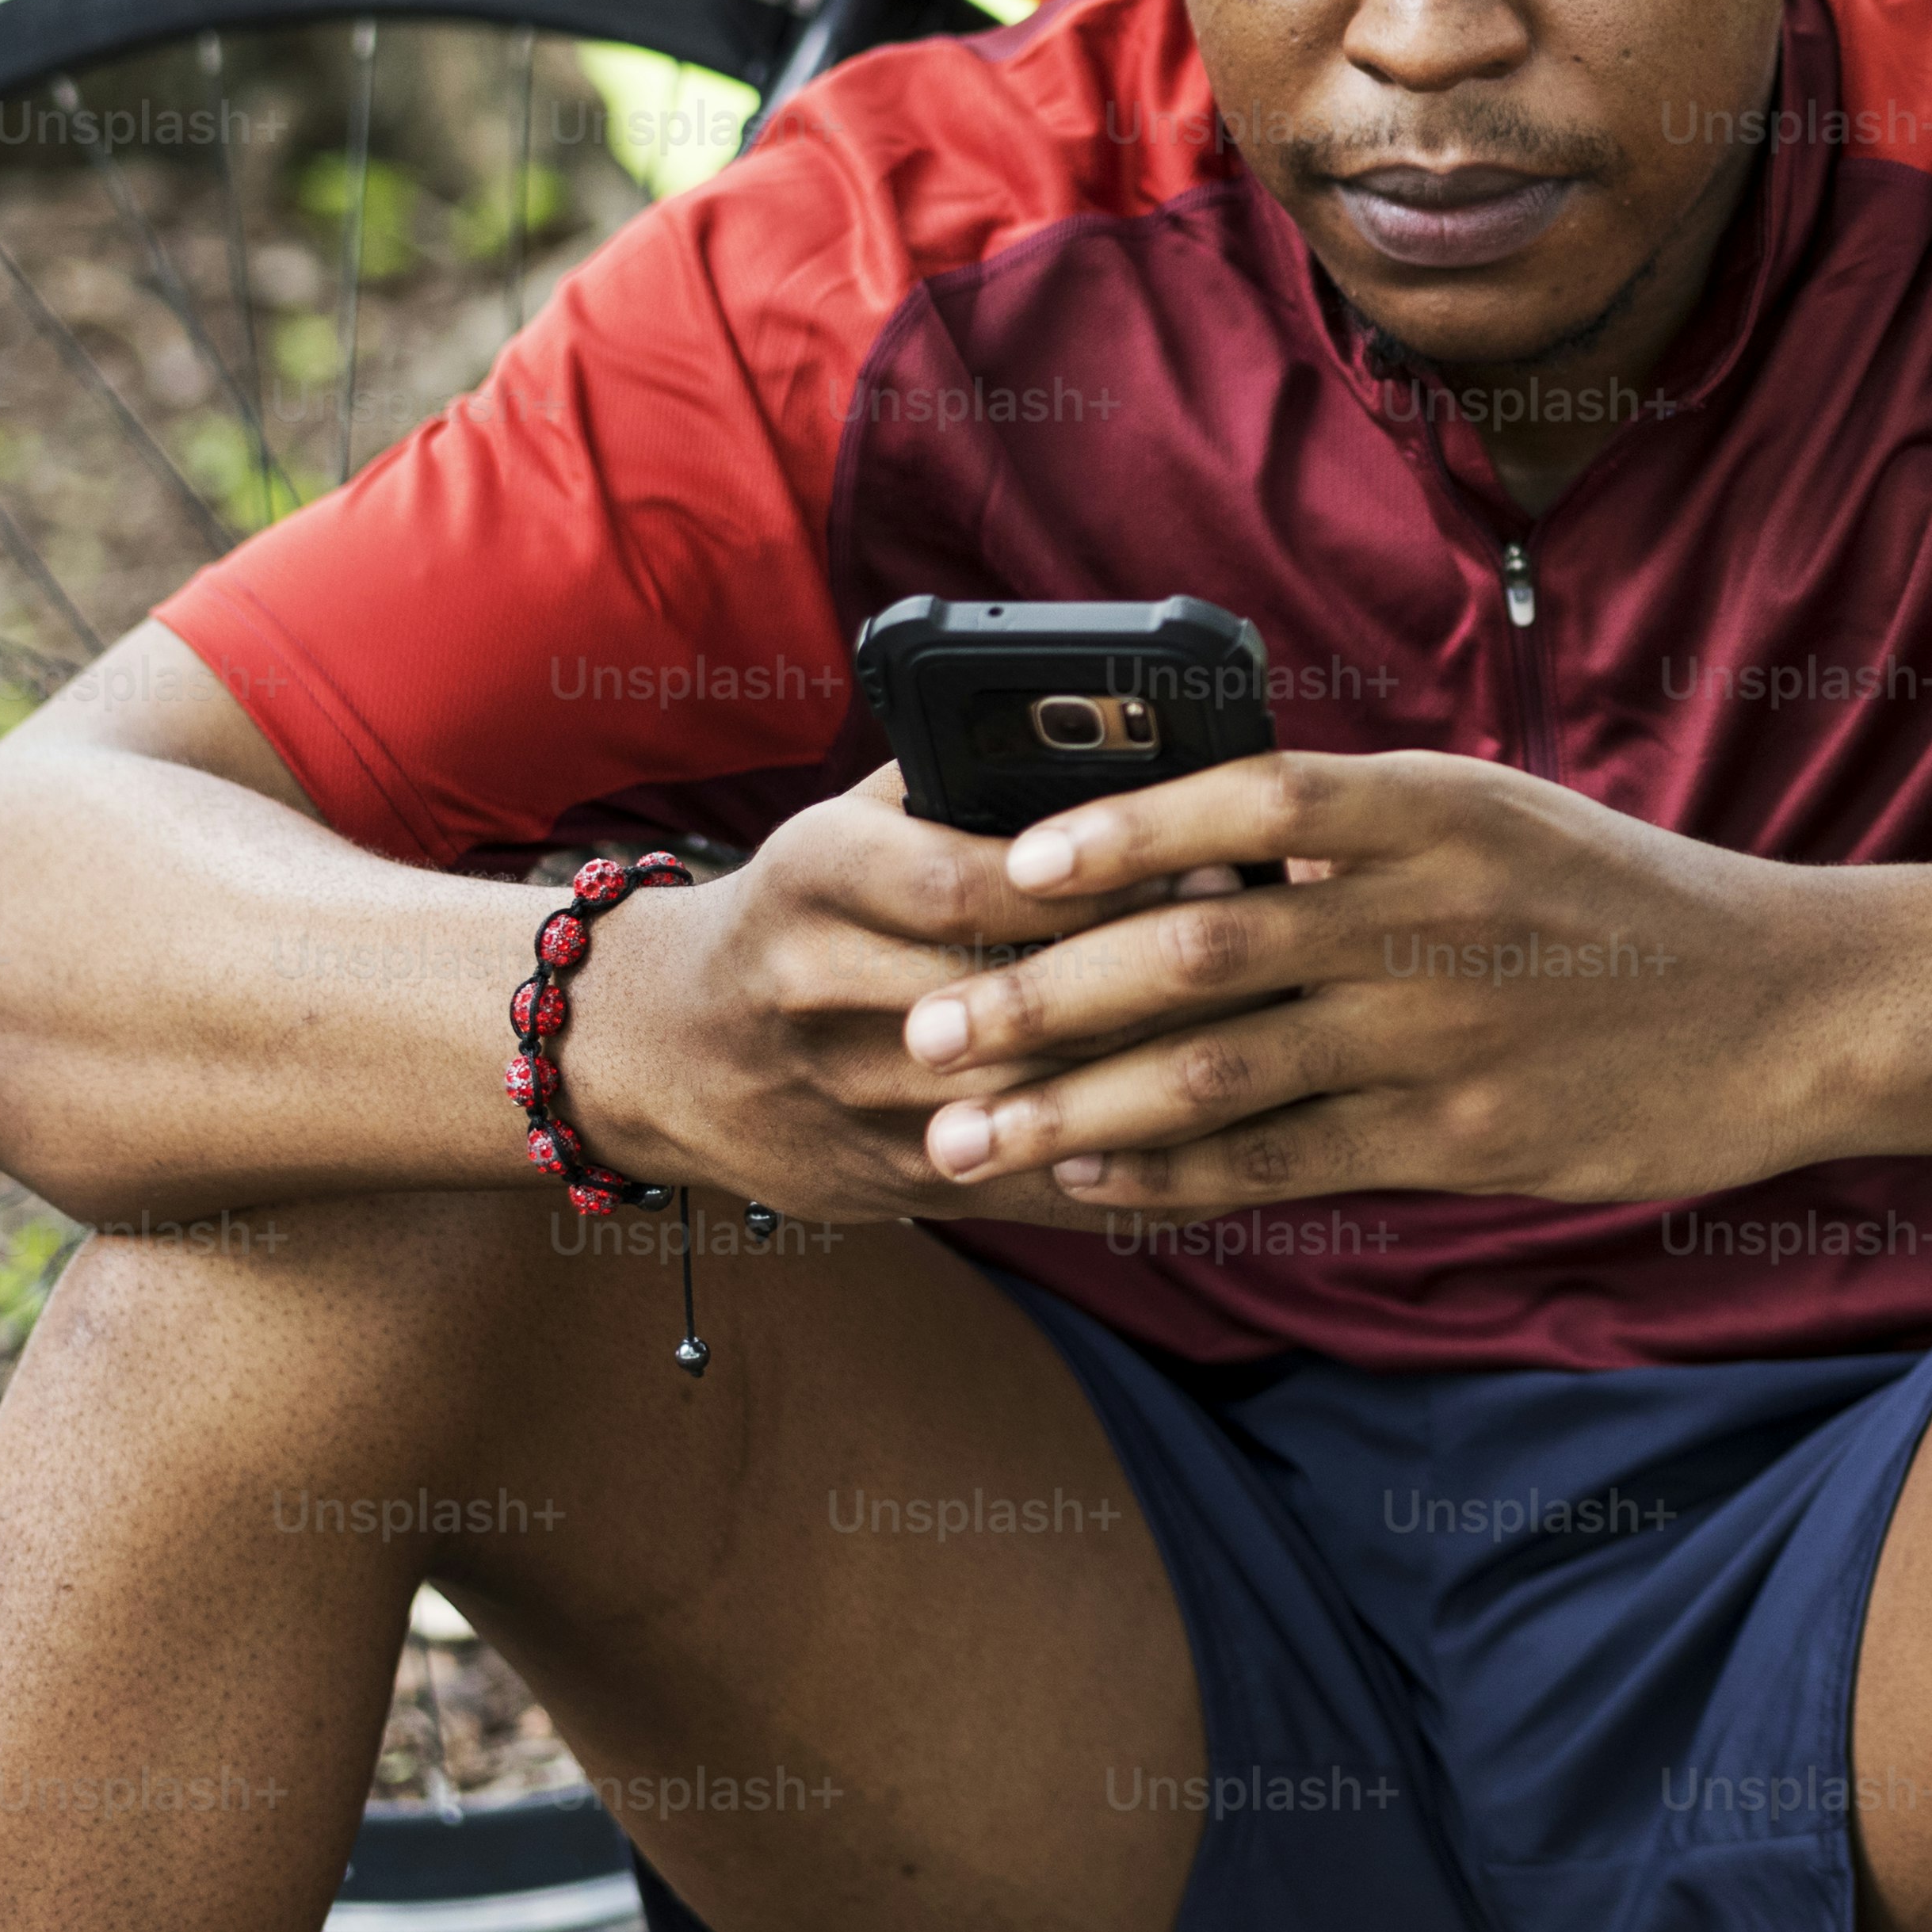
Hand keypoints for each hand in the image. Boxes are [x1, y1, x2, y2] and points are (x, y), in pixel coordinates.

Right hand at [548, 766, 1209, 1226]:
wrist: (659, 1046)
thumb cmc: (806, 905)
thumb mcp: (852, 819)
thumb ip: (963, 780)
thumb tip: (1127, 741)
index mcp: (815, 877)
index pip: (965, 885)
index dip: (1092, 883)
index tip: (1207, 862)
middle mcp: (815, 989)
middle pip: (1009, 1000)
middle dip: (1148, 983)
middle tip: (1272, 956)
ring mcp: (844, 1100)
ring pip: (1023, 1103)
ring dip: (1153, 1081)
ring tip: (1271, 1045)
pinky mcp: (880, 1183)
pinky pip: (1022, 1189)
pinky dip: (1124, 1175)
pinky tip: (1220, 1148)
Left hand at [887, 750, 1833, 1212]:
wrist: (1793, 1005)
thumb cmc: (1631, 905)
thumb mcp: (1505, 818)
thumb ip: (1364, 832)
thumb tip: (1198, 845)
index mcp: (1438, 808)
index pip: (1250, 798)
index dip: (1118, 830)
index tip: (1005, 865)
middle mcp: (1429, 913)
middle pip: (1196, 948)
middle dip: (1039, 995)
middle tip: (924, 1027)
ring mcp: (1444, 1032)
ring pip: (1218, 1070)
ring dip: (1073, 1106)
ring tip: (963, 1133)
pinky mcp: (1463, 1137)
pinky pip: (1285, 1161)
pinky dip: (1176, 1175)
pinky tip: (1094, 1183)